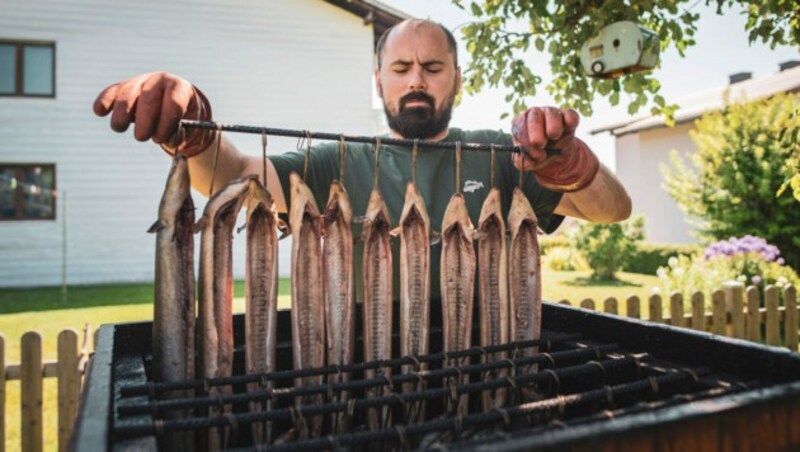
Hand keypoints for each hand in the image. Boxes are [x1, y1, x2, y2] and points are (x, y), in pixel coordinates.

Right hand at [93, 72, 213, 156]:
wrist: (177, 106)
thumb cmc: (184, 119)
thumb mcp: (190, 127)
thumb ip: (181, 133)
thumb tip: (169, 138)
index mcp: (180, 89)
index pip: (173, 104)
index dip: (166, 123)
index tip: (161, 138)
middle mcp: (160, 81)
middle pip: (149, 99)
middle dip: (144, 121)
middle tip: (141, 137)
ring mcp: (141, 82)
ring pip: (128, 94)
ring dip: (121, 113)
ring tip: (119, 128)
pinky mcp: (124, 87)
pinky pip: (113, 91)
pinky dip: (105, 101)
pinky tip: (99, 111)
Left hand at [511, 107, 598, 191]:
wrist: (556, 154)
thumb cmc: (538, 154)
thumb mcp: (529, 160)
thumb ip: (523, 162)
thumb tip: (524, 163)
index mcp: (521, 124)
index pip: (519, 126)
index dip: (525, 139)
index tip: (533, 151)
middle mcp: (535, 114)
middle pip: (534, 116)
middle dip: (536, 130)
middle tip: (539, 143)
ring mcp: (551, 113)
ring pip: (552, 113)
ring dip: (553, 126)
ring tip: (554, 137)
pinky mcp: (567, 116)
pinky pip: (569, 114)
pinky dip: (570, 119)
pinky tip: (570, 125)